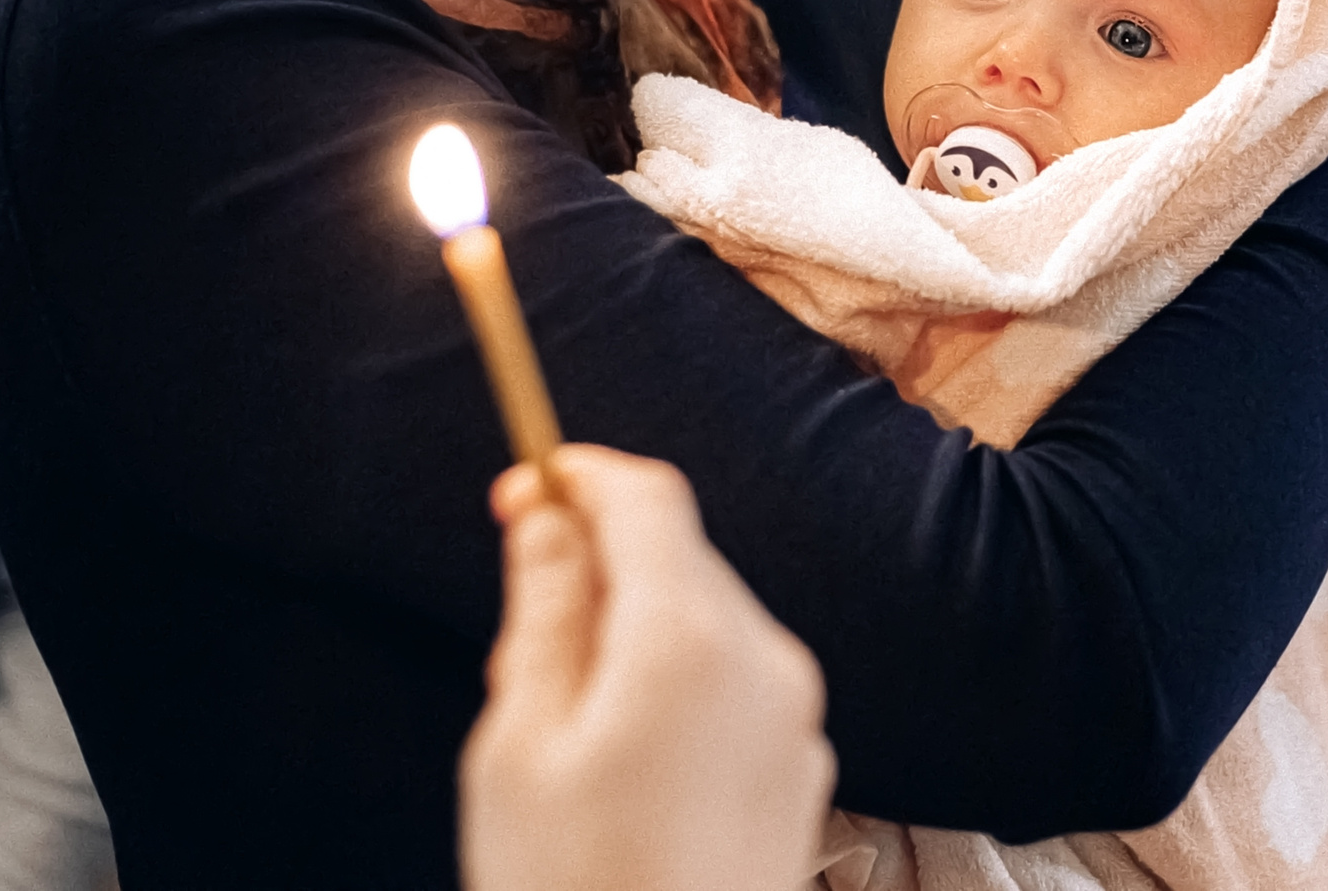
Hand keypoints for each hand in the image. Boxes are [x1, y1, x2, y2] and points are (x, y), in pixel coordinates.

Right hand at [460, 445, 835, 890]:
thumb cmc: (570, 886)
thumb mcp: (521, 743)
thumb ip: (545, 609)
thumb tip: (549, 512)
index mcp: (689, 637)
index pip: (649, 498)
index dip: (582, 477)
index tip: (524, 484)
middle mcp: (766, 659)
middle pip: (683, 557)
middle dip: (605, 566)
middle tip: (520, 644)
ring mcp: (797, 716)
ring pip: (711, 621)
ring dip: (642, 631)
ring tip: (565, 732)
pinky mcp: (807, 768)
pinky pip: (738, 685)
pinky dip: (681, 686)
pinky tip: (625, 770)